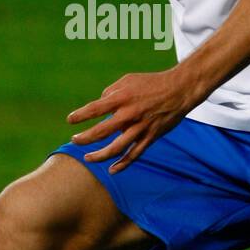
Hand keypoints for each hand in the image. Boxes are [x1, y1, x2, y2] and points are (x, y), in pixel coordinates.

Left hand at [67, 68, 196, 172]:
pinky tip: (111, 170)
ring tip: (87, 158)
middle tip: (74, 140)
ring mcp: (140, 128)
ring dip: (99, 155)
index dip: (80, 116)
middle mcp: (130, 114)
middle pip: (102, 131)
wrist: (179, 89)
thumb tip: (100, 103)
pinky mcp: (151, 137)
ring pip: (116, 148)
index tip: (70, 120)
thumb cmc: (151, 82)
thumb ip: (111, 92)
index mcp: (122, 98)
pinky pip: (135, 154)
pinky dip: (123, 164)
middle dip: (85, 138)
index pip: (95, 109)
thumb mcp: (128, 80)